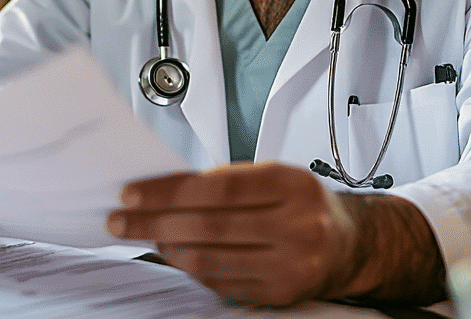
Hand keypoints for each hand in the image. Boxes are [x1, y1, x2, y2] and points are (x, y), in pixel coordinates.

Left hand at [104, 163, 363, 305]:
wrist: (349, 244)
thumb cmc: (303, 204)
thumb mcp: (275, 176)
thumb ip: (226, 181)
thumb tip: (161, 192)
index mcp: (293, 185)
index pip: (216, 187)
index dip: (167, 192)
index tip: (132, 194)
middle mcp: (297, 226)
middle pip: (208, 226)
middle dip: (154, 222)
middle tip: (121, 220)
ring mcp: (291, 265)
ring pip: (209, 259)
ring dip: (167, 248)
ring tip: (147, 236)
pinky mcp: (281, 294)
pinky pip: (221, 283)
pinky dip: (191, 268)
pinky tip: (176, 255)